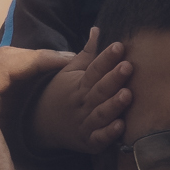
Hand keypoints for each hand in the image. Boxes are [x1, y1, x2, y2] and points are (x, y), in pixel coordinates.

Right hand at [0, 42, 77, 169]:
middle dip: (46, 60)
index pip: (12, 85)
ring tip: (78, 58)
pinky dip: (33, 62)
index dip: (45, 74)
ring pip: (5, 62)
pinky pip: (2, 68)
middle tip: (84, 58)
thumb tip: (92, 124)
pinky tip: (62, 64)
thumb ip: (60, 141)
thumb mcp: (49, 166)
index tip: (81, 73)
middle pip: (7, 69)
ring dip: (43, 56)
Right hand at [36, 31, 136, 156]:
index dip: (106, 58)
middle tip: (128, 67)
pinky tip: (121, 126)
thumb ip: (88, 53)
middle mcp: (83, 103)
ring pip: (100, 114)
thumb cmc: (64, 93)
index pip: (94, 69)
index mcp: (80, 84)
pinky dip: (108, 134)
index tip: (119, 46)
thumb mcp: (71, 72)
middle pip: (99, 90)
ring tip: (127, 94)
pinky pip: (99, 138)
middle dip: (113, 78)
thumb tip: (97, 28)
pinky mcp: (89, 141)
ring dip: (114, 105)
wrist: (42, 124)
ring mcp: (85, 123)